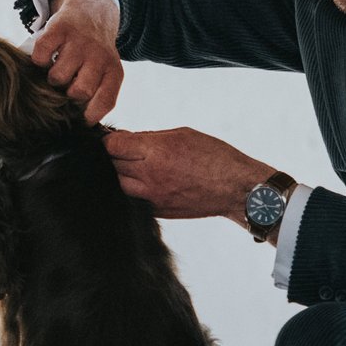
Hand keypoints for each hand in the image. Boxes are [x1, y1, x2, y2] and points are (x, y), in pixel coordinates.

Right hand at [30, 0, 123, 123]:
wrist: (91, 11)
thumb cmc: (94, 53)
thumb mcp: (105, 72)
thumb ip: (97, 96)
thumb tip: (79, 126)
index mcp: (114, 71)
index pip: (105, 102)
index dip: (89, 116)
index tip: (79, 118)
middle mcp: (99, 56)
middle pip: (79, 92)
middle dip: (67, 95)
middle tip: (65, 87)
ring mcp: (80, 41)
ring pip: (58, 76)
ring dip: (51, 78)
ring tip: (56, 70)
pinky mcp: (59, 28)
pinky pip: (41, 57)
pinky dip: (39, 61)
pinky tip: (46, 58)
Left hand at [106, 128, 276, 221]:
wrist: (235, 188)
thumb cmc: (215, 157)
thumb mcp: (182, 135)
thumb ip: (151, 138)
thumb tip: (128, 140)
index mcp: (156, 152)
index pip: (112, 145)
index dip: (110, 139)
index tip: (114, 138)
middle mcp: (150, 175)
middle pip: (112, 164)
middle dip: (115, 155)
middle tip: (125, 151)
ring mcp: (152, 197)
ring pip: (119, 184)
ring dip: (122, 174)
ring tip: (135, 167)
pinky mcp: (158, 211)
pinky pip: (134, 199)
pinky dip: (135, 190)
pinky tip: (146, 182)